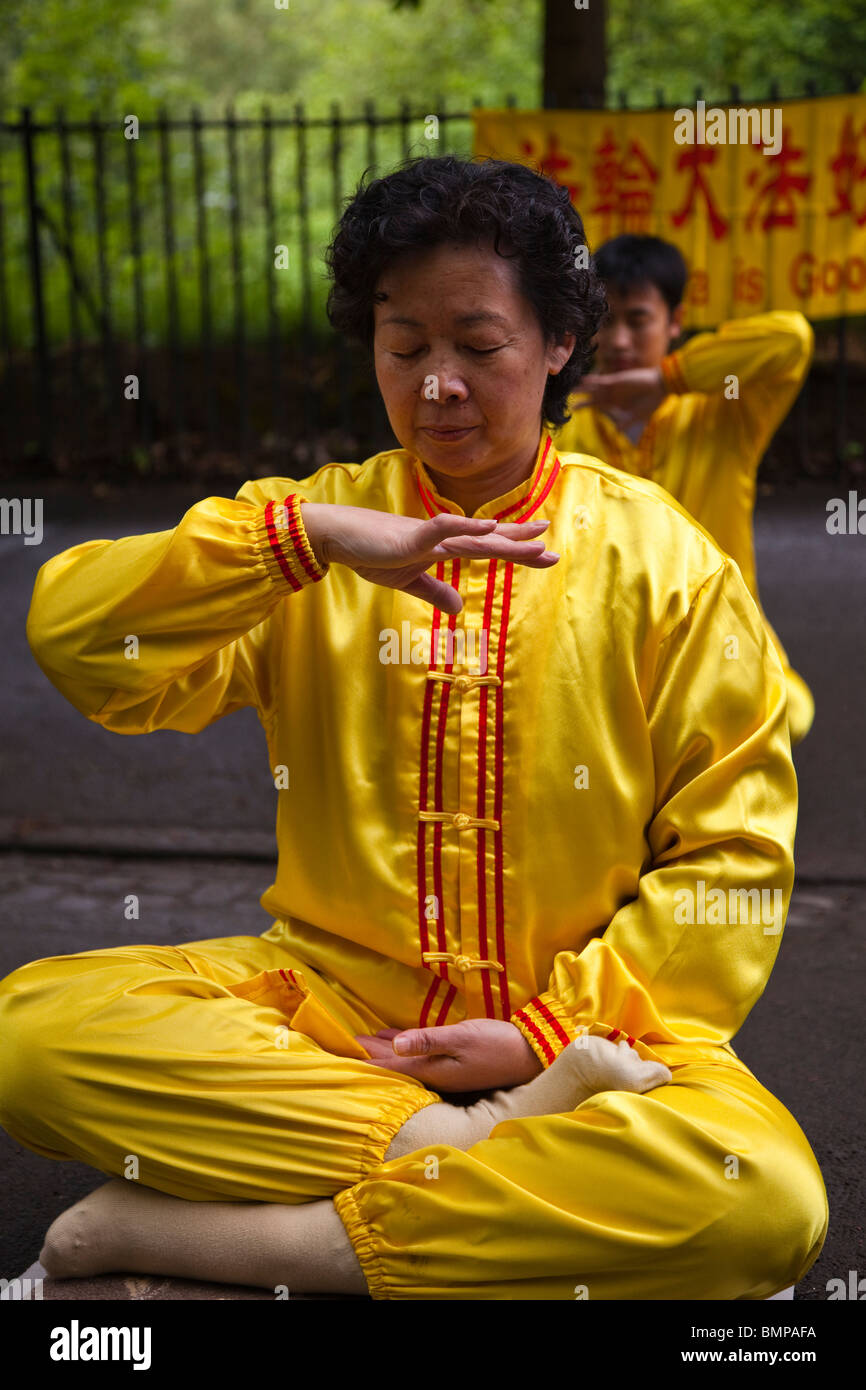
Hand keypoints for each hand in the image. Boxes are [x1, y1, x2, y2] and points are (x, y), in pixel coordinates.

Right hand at [300, 503, 557, 614]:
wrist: (340, 538)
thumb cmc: (371, 553)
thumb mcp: (407, 580)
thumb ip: (434, 591)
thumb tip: (458, 608)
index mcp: (445, 549)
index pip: (488, 548)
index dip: (516, 549)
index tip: (545, 553)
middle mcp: (445, 539)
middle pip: (491, 541)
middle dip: (522, 545)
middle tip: (554, 550)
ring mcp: (431, 536)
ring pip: (476, 537)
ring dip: (507, 539)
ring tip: (538, 539)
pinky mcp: (413, 537)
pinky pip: (444, 529)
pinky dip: (467, 526)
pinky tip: (489, 526)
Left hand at [354, 1018, 545, 1092]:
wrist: (532, 1053)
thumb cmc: (497, 1044)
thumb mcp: (462, 1038)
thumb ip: (428, 1040)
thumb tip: (395, 1046)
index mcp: (432, 1072)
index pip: (389, 1067)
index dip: (364, 1059)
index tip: (340, 1053)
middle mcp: (434, 1074)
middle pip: (393, 1064)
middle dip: (368, 1054)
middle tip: (342, 1044)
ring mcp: (444, 1069)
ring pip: (404, 1059)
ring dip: (383, 1050)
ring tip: (361, 1041)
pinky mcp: (453, 1059)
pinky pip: (419, 1051)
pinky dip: (402, 1043)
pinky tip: (393, 1037)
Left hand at [572, 366, 667, 421]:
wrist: (661, 386)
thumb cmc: (652, 402)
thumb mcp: (638, 415)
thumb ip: (627, 422)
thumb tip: (618, 431)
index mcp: (615, 403)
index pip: (596, 405)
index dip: (584, 406)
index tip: (572, 410)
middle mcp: (612, 395)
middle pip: (591, 396)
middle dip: (579, 397)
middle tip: (563, 398)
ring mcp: (613, 387)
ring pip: (592, 388)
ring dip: (581, 388)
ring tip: (568, 388)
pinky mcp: (616, 380)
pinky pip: (600, 381)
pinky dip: (591, 381)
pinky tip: (581, 381)